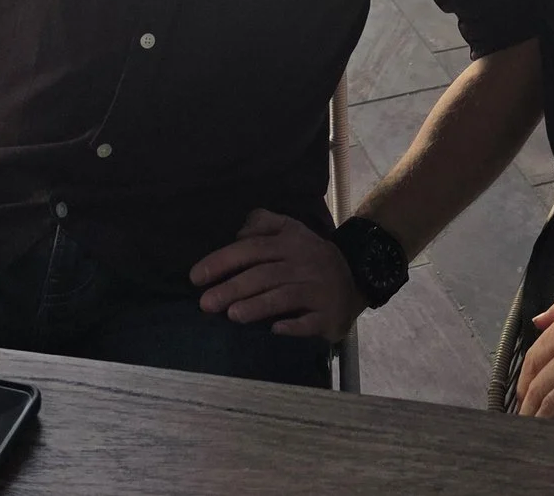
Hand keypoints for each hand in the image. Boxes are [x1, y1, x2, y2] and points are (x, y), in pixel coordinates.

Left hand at [190, 208, 363, 342]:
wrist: (357, 277)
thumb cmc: (310, 257)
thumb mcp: (291, 230)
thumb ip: (264, 223)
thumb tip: (237, 232)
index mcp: (289, 243)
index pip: (252, 249)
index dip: (223, 261)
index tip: (196, 277)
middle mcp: (302, 265)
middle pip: (264, 274)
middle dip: (233, 288)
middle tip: (206, 304)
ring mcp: (317, 290)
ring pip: (284, 297)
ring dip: (258, 305)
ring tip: (232, 315)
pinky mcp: (327, 314)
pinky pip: (310, 321)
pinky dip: (293, 326)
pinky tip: (275, 331)